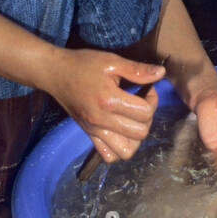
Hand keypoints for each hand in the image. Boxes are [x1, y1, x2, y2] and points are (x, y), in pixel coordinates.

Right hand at [45, 48, 164, 162]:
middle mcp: (102, 120)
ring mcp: (94, 130)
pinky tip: (121, 130)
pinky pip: (108, 155)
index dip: (152, 99)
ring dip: (136, 137)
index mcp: (109, 100)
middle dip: (147, 118)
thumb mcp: (112, 61)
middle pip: (140, 133)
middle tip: (141, 103)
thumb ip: (137, 70)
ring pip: (126, 151)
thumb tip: (160, 74)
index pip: (144, 112)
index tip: (147, 89)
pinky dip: (119, 148)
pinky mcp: (89, 135)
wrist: (56, 73)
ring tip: (133, 119)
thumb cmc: (83, 65)